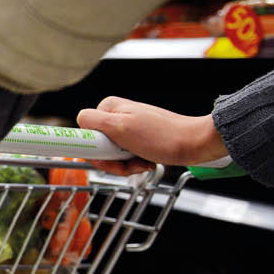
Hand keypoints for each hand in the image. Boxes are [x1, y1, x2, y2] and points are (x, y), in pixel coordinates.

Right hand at [77, 97, 228, 175]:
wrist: (194, 143)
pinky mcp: (136, 140)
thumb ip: (94, 120)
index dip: (94, 152)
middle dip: (111, 161)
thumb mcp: (122, 127)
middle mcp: (116, 116)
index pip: (84, 135)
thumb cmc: (162, 136)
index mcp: (108, 108)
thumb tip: (78, 120)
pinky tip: (145, 161)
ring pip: (111, 155)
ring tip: (141, 162)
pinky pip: (124, 157)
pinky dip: (133, 164)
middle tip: (129, 162)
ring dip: (124, 165)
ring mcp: (126, 129)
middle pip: (97, 148)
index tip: (109, 158)